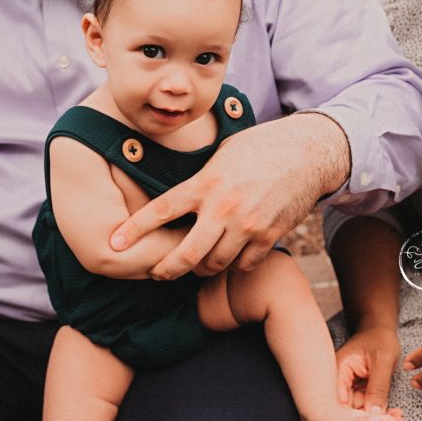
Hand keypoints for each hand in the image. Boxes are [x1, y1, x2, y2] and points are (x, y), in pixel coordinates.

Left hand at [109, 114, 347, 278]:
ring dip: (202, 267)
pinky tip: (230, 255)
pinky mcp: (269, 236)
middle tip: (156, 272)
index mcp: (206, 183)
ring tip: (197, 262)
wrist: (307, 152)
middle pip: (186, 254)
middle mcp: (224, 207)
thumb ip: (199, 180)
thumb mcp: (221, 154)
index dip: (135, 229)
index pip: (162, 209)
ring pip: (214, 264)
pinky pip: (243, 264)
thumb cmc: (259, 148)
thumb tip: (178, 199)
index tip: (114, 242)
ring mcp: (247, 225)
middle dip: (166, 269)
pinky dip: (233, 264)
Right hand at [336, 325, 400, 411]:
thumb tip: (375, 414)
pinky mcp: (359, 390)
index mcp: (339, 370)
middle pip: (350, 408)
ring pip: (360, 410)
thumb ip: (378, 386)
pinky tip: (394, 418)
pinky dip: (380, 413)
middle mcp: (341, 380)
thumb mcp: (382, 360)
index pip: (340, 400)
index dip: (355, 417)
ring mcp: (350, 386)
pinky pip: (367, 406)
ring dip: (376, 419)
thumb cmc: (380, 338)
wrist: (381, 329)